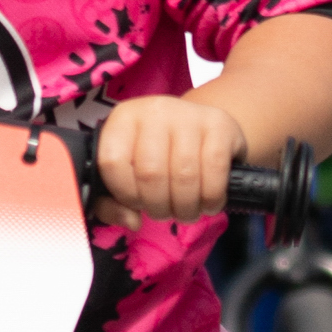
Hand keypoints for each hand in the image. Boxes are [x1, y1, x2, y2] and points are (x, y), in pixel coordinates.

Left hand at [94, 95, 246, 225]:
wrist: (205, 131)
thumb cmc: (160, 157)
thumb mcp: (129, 174)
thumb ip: (112, 203)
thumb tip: (130, 221)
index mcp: (123, 119)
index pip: (112, 162)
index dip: (125, 194)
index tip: (137, 205)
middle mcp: (154, 110)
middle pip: (150, 173)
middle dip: (158, 207)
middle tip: (166, 213)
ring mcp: (189, 114)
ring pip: (183, 176)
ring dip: (185, 207)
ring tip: (186, 212)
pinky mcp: (220, 123)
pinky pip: (214, 170)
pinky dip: (211, 198)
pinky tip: (209, 203)